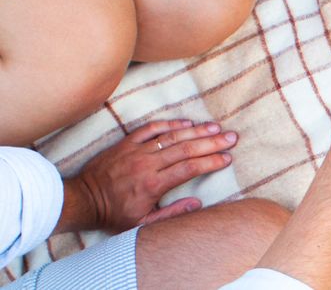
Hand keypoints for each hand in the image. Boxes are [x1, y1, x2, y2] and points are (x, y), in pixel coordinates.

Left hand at [60, 120, 236, 232]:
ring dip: (196, 131)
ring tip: (216, 128)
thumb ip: (171, 215)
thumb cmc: (113, 215)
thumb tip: (197, 204)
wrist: (83, 201)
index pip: (189, 169)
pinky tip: (187, 122)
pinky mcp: (126, 143)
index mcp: (153, 184)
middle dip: (211, 143)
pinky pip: (151, 128)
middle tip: (231, 137)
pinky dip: (170, 123)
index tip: (227, 158)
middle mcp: (147, 164)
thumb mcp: (142, 224)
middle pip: (185, 149)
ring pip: (172, 136)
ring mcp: (136, 151)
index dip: (210, 162)